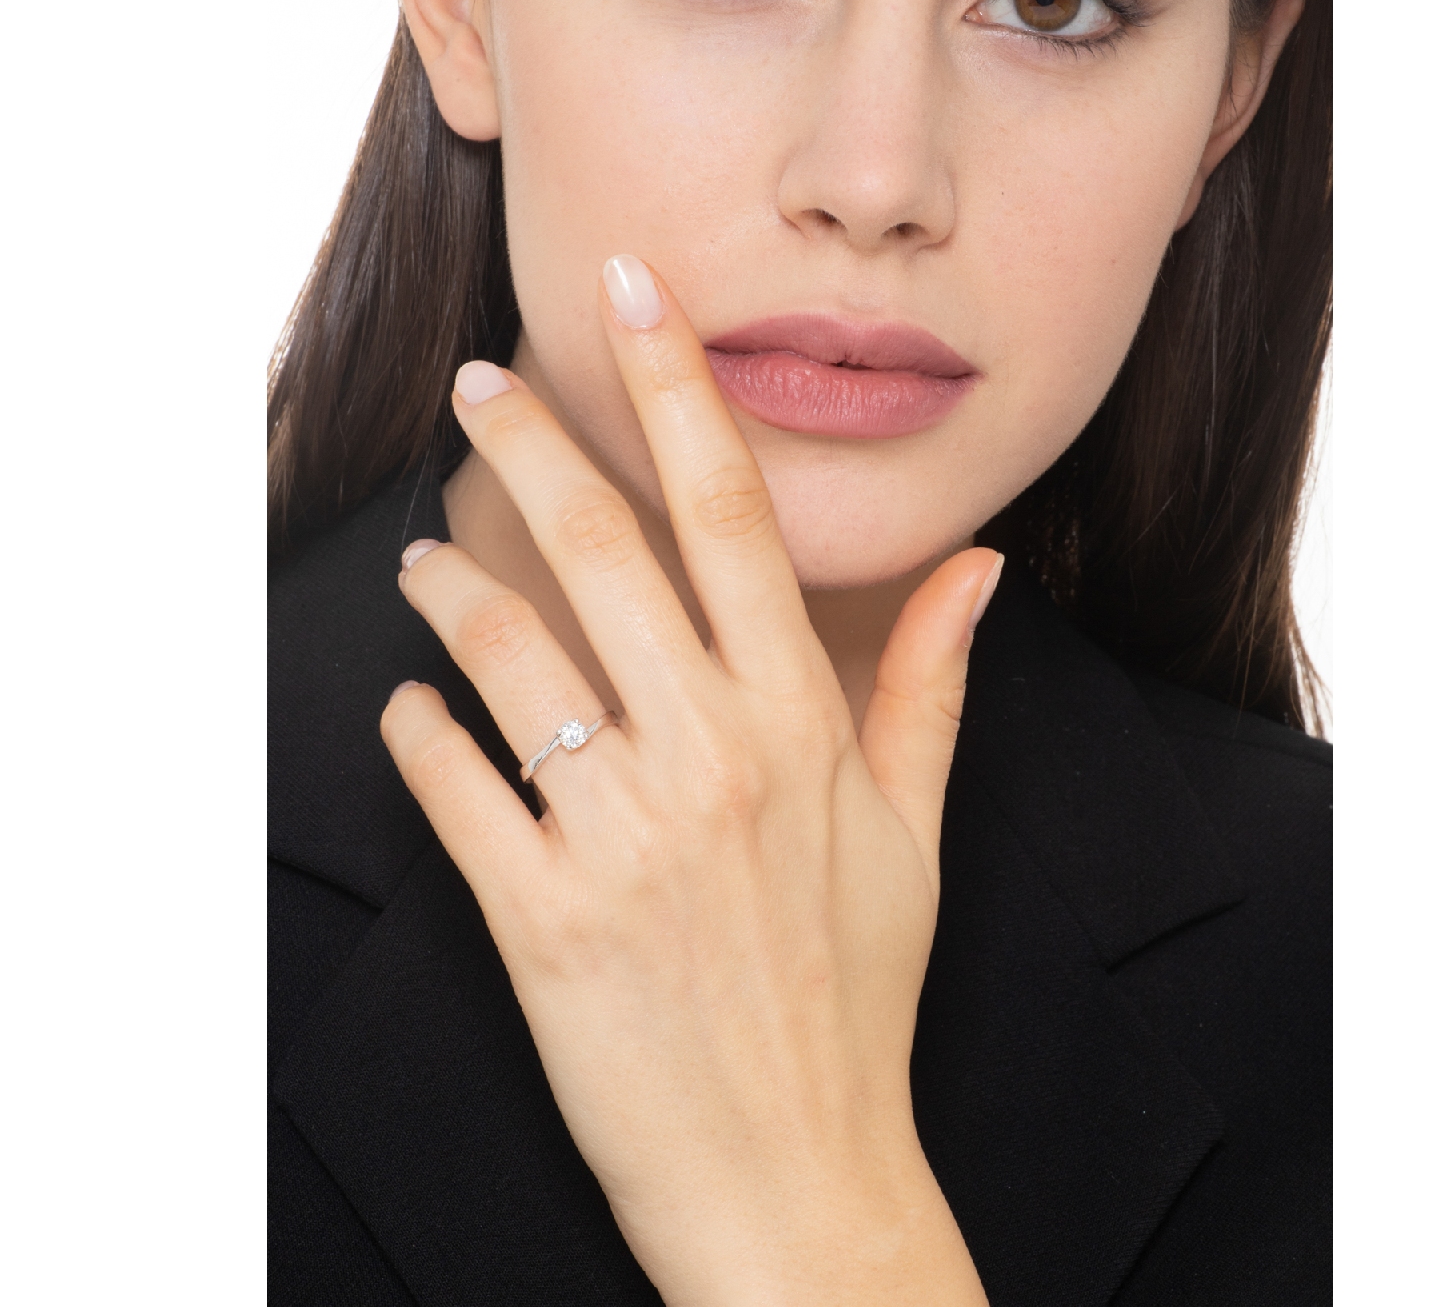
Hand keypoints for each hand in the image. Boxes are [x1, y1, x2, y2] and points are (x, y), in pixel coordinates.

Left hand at [381, 255, 998, 1305]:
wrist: (797, 1178)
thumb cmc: (856, 995)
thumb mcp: (912, 833)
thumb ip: (927, 684)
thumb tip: (977, 566)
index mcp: (799, 723)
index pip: (734, 512)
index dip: (677, 387)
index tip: (631, 293)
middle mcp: (712, 756)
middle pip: (601, 548)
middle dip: (528, 442)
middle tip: (478, 381)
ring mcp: (622, 837)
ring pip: (504, 656)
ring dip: (448, 589)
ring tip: (422, 563)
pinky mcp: (541, 920)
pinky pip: (451, 789)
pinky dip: (417, 733)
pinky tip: (413, 709)